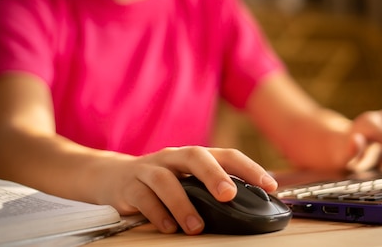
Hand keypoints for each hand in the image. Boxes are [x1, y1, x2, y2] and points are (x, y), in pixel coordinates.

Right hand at [95, 146, 276, 234]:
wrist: (111, 177)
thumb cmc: (161, 182)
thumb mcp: (186, 180)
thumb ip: (210, 190)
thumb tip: (247, 208)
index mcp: (193, 156)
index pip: (226, 155)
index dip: (249, 168)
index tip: (270, 185)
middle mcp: (173, 157)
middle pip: (195, 156)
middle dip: (214, 175)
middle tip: (228, 195)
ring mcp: (149, 169)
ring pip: (166, 179)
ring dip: (183, 203)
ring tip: (196, 227)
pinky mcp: (128, 186)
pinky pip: (143, 198)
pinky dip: (157, 214)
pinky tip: (169, 228)